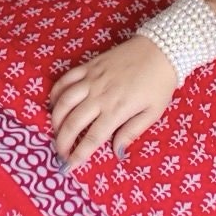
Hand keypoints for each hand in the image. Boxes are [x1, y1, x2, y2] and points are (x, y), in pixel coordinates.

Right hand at [48, 36, 177, 168]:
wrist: (161, 50)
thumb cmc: (159, 84)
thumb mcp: (153, 113)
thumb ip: (132, 132)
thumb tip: (117, 152)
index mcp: (116, 110)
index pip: (92, 138)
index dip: (79, 154)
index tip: (70, 165)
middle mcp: (99, 96)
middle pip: (72, 123)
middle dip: (62, 141)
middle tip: (60, 152)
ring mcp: (91, 79)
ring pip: (64, 101)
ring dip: (55, 119)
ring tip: (55, 131)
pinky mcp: (89, 66)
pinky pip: (65, 79)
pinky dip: (56, 93)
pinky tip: (54, 103)